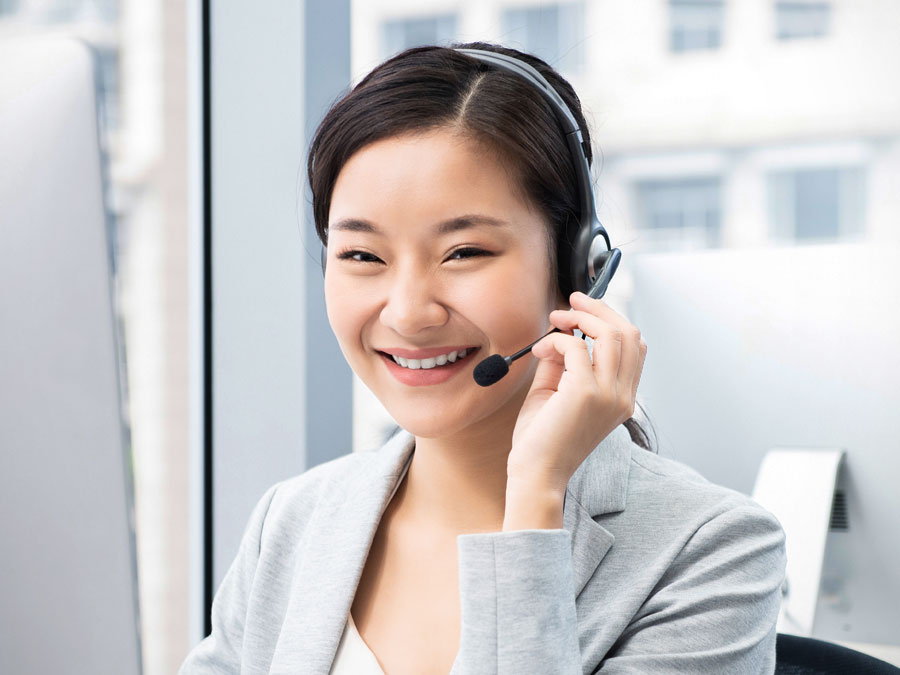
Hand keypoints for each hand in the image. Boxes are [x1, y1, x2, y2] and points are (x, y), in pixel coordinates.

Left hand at [507, 291, 647, 496]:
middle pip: (628, 332)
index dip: (612, 319)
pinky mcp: (585, 393)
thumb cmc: (542, 439)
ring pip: (609, 333)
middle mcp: (623, 396)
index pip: (636, 346)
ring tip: (555, 320)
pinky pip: (575, 346)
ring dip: (579, 317)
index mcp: (623, 397)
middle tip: (572, 300)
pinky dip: (556, 339)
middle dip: (599, 309)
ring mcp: (608, 395)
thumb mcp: (558, 391)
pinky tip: (540, 349)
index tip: (585, 309)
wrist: (535, 473)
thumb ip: (565, 362)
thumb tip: (563, 332)